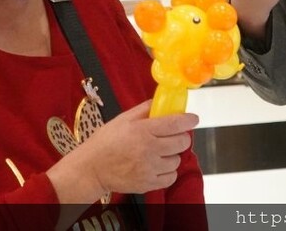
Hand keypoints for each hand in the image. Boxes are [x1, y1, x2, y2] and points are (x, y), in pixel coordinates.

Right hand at [46, 100, 197, 202]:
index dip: (188, 120)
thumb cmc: (105, 142)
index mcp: (143, 131)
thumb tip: (161, 102)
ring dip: (173, 154)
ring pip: (177, 160)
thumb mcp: (123, 119)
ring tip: (160, 152)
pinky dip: (168, 171)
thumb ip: (144, 110)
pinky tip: (158, 165)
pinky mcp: (149, 183)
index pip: (176, 124)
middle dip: (181, 137)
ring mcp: (150, 168)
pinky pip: (171, 177)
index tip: (193, 119)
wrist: (92, 169)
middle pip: (182, 142)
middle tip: (173, 136)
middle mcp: (149, 150)